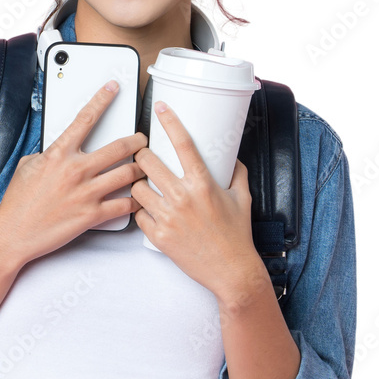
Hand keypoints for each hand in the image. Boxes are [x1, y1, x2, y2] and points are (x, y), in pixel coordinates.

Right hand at [0, 80, 146, 266]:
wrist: (14, 233)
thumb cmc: (18, 202)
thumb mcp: (27, 166)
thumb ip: (49, 154)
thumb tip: (60, 148)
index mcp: (59, 154)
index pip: (85, 118)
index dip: (102, 99)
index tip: (114, 87)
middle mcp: (76, 170)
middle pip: (120, 147)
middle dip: (137, 141)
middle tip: (143, 140)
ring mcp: (86, 193)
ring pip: (128, 174)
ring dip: (142, 169)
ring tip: (146, 167)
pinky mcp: (92, 216)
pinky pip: (124, 205)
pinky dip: (136, 201)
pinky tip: (139, 198)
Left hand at [131, 101, 259, 301]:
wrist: (231, 271)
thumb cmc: (236, 236)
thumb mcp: (242, 198)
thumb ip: (237, 173)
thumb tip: (232, 158)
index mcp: (203, 184)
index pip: (182, 143)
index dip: (169, 121)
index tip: (161, 108)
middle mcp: (183, 197)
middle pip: (147, 162)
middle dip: (142, 156)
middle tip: (144, 157)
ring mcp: (168, 217)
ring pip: (136, 188)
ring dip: (138, 184)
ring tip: (145, 186)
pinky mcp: (158, 236)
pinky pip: (139, 215)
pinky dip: (142, 212)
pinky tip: (150, 212)